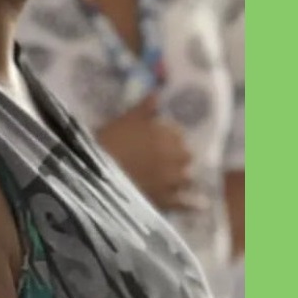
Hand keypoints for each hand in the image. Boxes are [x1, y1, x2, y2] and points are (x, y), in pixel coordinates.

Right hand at [97, 94, 197, 212]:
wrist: (98, 173)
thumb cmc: (110, 141)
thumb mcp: (126, 119)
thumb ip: (146, 107)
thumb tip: (159, 92)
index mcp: (170, 137)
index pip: (178, 134)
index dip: (168, 135)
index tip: (157, 137)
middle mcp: (177, 159)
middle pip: (186, 156)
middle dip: (178, 156)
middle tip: (162, 157)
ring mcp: (173, 182)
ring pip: (187, 178)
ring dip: (182, 176)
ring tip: (173, 178)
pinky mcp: (166, 201)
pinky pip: (184, 203)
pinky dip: (192, 204)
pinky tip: (199, 205)